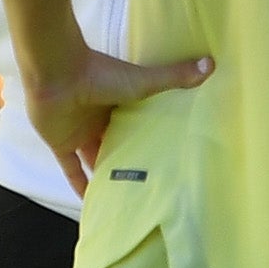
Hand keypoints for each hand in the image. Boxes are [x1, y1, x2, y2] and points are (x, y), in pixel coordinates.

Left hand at [24, 45, 211, 194]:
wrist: (57, 73)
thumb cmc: (100, 74)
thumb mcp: (143, 82)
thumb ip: (174, 77)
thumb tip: (211, 64)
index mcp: (118, 102)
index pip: (134, 126)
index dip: (146, 140)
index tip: (163, 158)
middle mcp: (99, 119)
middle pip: (115, 144)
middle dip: (127, 161)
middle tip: (147, 184)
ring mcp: (79, 132)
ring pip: (94, 159)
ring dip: (105, 175)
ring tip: (125, 198)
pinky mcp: (61, 144)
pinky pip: (70, 169)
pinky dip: (78, 185)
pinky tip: (90, 203)